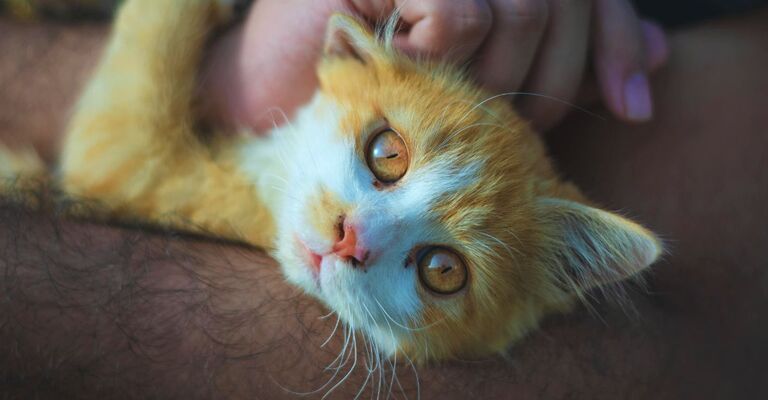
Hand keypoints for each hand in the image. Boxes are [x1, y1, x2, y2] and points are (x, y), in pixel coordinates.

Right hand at [201, 0, 668, 132]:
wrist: (273, 103)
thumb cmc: (379, 104)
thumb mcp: (489, 91)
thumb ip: (565, 63)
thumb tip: (661, 58)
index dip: (617, 42)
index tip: (630, 110)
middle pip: (565, 2)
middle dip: (549, 84)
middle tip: (498, 127)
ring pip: (521, 11)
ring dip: (489, 83)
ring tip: (441, 100)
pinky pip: (462, 14)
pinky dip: (441, 56)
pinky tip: (405, 62)